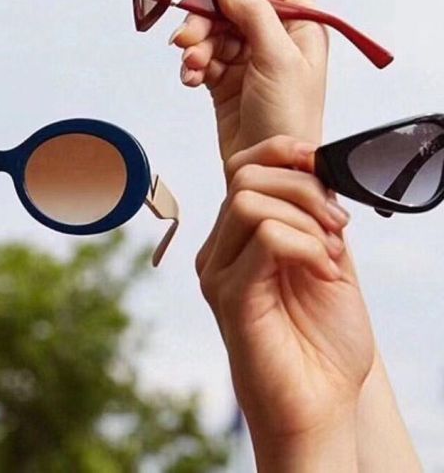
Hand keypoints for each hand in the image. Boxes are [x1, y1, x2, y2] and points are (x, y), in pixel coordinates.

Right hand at [173, 0, 327, 163]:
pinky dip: (193, 64)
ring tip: (192, 63)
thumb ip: (254, 15)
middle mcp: (275, 39)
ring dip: (197, 44)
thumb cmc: (290, 121)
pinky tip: (192, 77)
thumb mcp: (278, 60)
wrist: (269, 168)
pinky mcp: (225, 78)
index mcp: (301, 27)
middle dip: (208, 19)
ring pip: (214, 31)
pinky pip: (202, 57)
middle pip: (234, 6)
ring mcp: (249, 58)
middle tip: (189, 36)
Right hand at [196, 136, 372, 470]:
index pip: (242, 168)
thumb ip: (313, 219)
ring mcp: (218, 271)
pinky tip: (324, 271)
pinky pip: (263, 238)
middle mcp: (219, 250)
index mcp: (237, 239)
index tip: (321, 163)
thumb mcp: (326, 263)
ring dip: (304, 216)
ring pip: (248, 201)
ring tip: (332, 251)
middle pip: (245, 177)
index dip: (281, 152)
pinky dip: (305, 244)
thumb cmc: (321, 342)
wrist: (316, 404)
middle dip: (303, 187)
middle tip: (339, 224)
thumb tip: (317, 172)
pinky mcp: (229, 294)